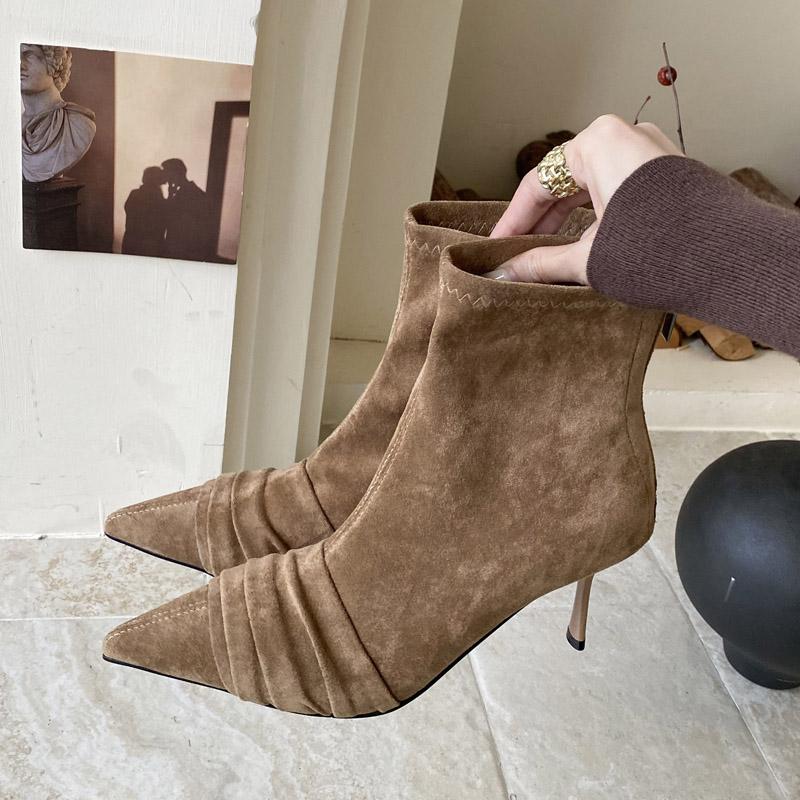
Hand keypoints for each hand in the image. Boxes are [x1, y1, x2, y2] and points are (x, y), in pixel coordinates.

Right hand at [485, 114, 682, 283]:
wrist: (728, 258)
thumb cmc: (659, 247)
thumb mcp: (589, 257)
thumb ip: (542, 263)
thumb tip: (507, 274)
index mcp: (599, 142)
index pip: (538, 183)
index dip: (513, 220)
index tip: (497, 245)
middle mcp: (626, 138)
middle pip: (565, 182)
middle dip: (540, 221)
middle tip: (517, 252)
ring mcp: (651, 154)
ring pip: (592, 186)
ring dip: (567, 222)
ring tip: (547, 254)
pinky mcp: (668, 176)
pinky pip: (618, 190)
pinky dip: (596, 216)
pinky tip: (583, 245)